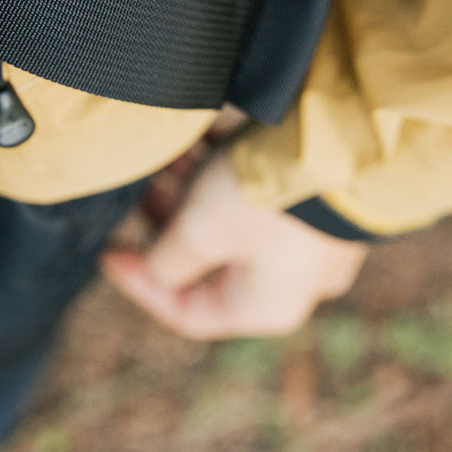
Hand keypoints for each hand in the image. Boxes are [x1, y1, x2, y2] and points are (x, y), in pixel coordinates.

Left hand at [100, 151, 368, 340]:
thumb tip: (152, 266)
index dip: (139, 283)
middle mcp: (292, 280)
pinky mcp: (320, 196)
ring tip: (163, 155)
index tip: (106, 248)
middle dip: (167, 224)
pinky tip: (199, 138)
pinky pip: (260, 191)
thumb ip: (166, 259)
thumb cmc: (267, 199)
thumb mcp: (199, 231)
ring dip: (192, 191)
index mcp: (265, 308)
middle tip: (137, 190)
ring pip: (233, 221)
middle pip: (209, 262)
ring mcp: (312, 239)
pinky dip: (225, 171)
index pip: (189, 313)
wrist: (344, 141)